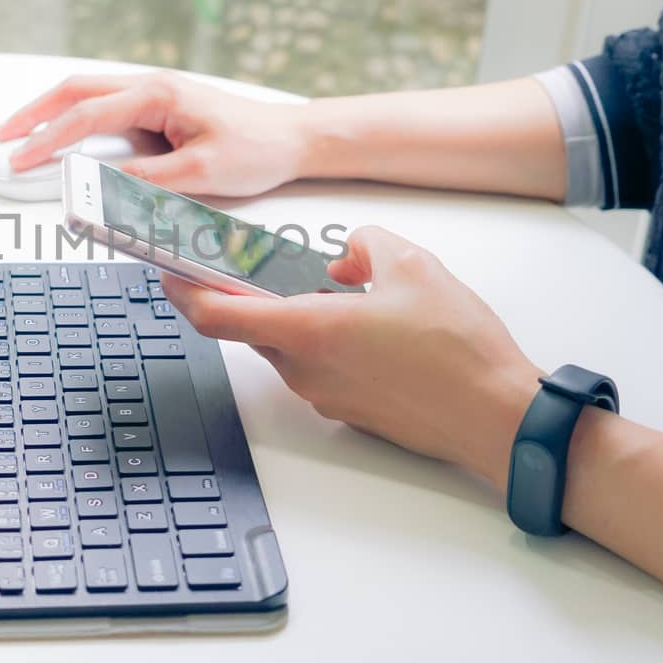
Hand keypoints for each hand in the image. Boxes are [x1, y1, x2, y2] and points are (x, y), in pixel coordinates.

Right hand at [0, 72, 310, 196]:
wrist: (293, 138)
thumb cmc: (257, 148)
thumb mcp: (202, 173)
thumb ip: (148, 182)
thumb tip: (99, 188)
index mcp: (158, 94)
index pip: (87, 115)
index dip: (47, 139)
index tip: (19, 159)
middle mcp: (152, 86)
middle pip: (76, 90)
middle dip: (34, 113)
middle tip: (2, 137)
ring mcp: (155, 95)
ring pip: (88, 95)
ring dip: (52, 113)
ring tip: (22, 134)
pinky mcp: (160, 109)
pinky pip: (107, 108)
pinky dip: (77, 119)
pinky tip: (65, 135)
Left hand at [162, 225, 543, 487]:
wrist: (496, 418)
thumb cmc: (459, 351)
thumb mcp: (413, 266)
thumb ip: (367, 245)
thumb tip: (347, 254)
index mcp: (308, 331)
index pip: (217, 315)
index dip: (183, 292)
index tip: (166, 272)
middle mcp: (305, 369)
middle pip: (251, 327)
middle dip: (248, 295)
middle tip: (255, 266)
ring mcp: (325, 395)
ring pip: (285, 347)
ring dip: (294, 317)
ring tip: (338, 289)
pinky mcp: (348, 411)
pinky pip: (316, 367)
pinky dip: (323, 341)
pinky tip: (366, 324)